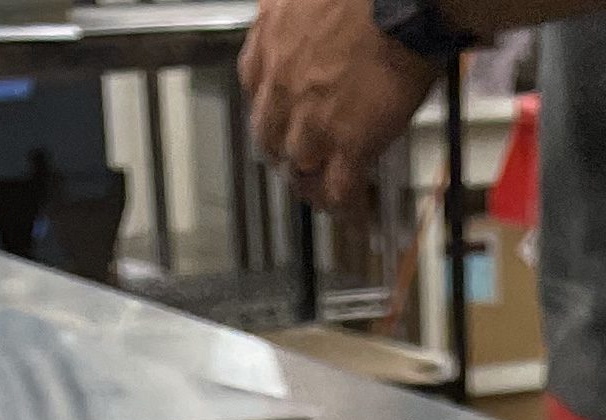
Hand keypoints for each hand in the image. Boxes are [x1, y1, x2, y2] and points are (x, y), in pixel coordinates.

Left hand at [241, 0, 433, 210]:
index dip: (269, 102)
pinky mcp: (348, 144)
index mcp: (272, 40)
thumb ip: (299, 8)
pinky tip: (352, 214)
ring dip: (311, 181)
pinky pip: (339, 189)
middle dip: (283, 147)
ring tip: (325, 191)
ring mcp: (312, 119)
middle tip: (300, 156)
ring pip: (300, 167)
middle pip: (270, 134)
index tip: (280, 108)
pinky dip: (344, 206)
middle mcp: (282, 84)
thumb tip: (310, 14)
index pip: (253, 82)